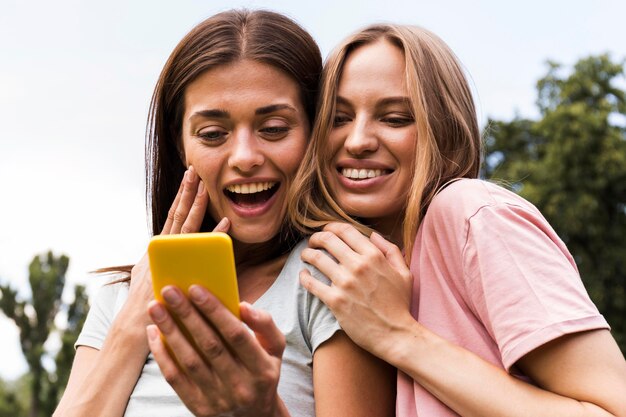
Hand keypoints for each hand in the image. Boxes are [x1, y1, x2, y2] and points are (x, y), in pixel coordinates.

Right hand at [125, 166, 229, 328]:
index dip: (181, 198)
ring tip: (205, 186)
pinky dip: (212, 235)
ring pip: (184, 226)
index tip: (189, 180)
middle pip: (177, 215)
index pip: (172, 217)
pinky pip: (196, 249)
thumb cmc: (150, 306)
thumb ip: (172, 264)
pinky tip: (225, 223)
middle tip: (195, 170)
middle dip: (186, 192)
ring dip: (195, 205)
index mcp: (159, 248)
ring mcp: (167, 257)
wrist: (135, 327)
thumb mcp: (157, 278)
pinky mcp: (174, 268)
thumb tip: (187, 257)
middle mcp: (161, 249)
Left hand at [147, 286, 286, 416]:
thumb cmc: (262, 371)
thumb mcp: (275, 349)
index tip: (196, 289)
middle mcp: (240, 385)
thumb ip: (265, 324)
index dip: (215, 311)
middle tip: (169, 291)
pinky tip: (154, 333)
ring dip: (170, 331)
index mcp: (261, 368)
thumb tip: (243, 305)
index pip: (236, 334)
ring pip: (189, 361)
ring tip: (156, 307)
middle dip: (187, 315)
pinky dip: (162, 354)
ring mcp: (218, 399)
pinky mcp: (198, 408)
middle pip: (209, 345)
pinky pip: (175, 379)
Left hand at [299, 222, 413, 358]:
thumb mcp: (404, 273)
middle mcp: (358, 266)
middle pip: (327, 240)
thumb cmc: (400, 305)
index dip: (331, 227)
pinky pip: (311, 284)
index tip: (326, 231)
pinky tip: (303, 276)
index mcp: (374, 256)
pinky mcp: (335, 301)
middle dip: (316, 238)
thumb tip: (373, 235)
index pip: (345, 230)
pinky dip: (303, 277)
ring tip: (305, 256)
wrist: (395, 334)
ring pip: (316, 258)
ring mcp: (345, 283)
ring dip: (307, 254)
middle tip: (312, 242)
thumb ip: (390, 250)